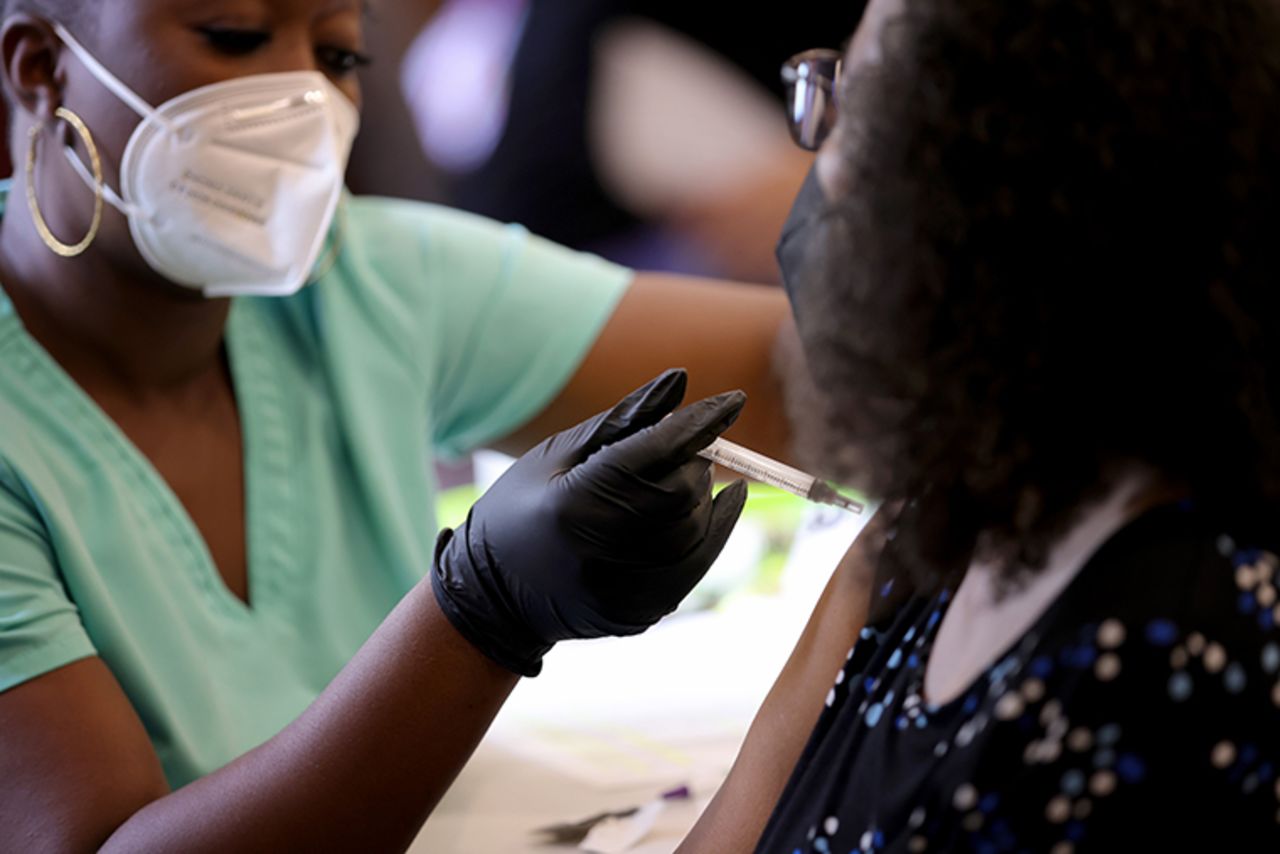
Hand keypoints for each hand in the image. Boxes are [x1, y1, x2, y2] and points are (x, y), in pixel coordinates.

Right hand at [430, 369, 748, 674]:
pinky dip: (712, 528)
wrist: (494, 599)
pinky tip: (717, 503)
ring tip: (675, 481)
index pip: (654, 455)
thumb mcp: (558, 454)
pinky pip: (698, 563)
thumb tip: (680, 382)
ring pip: (695, 529)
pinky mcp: (642, 613)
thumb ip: (623, 420)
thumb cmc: (521, 510)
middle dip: (693, 463)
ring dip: (698, 496)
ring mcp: (623, 592)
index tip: (733, 401)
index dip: (698, 424)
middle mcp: (600, 555)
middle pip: (681, 495)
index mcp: (572, 506)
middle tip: (680, 450)